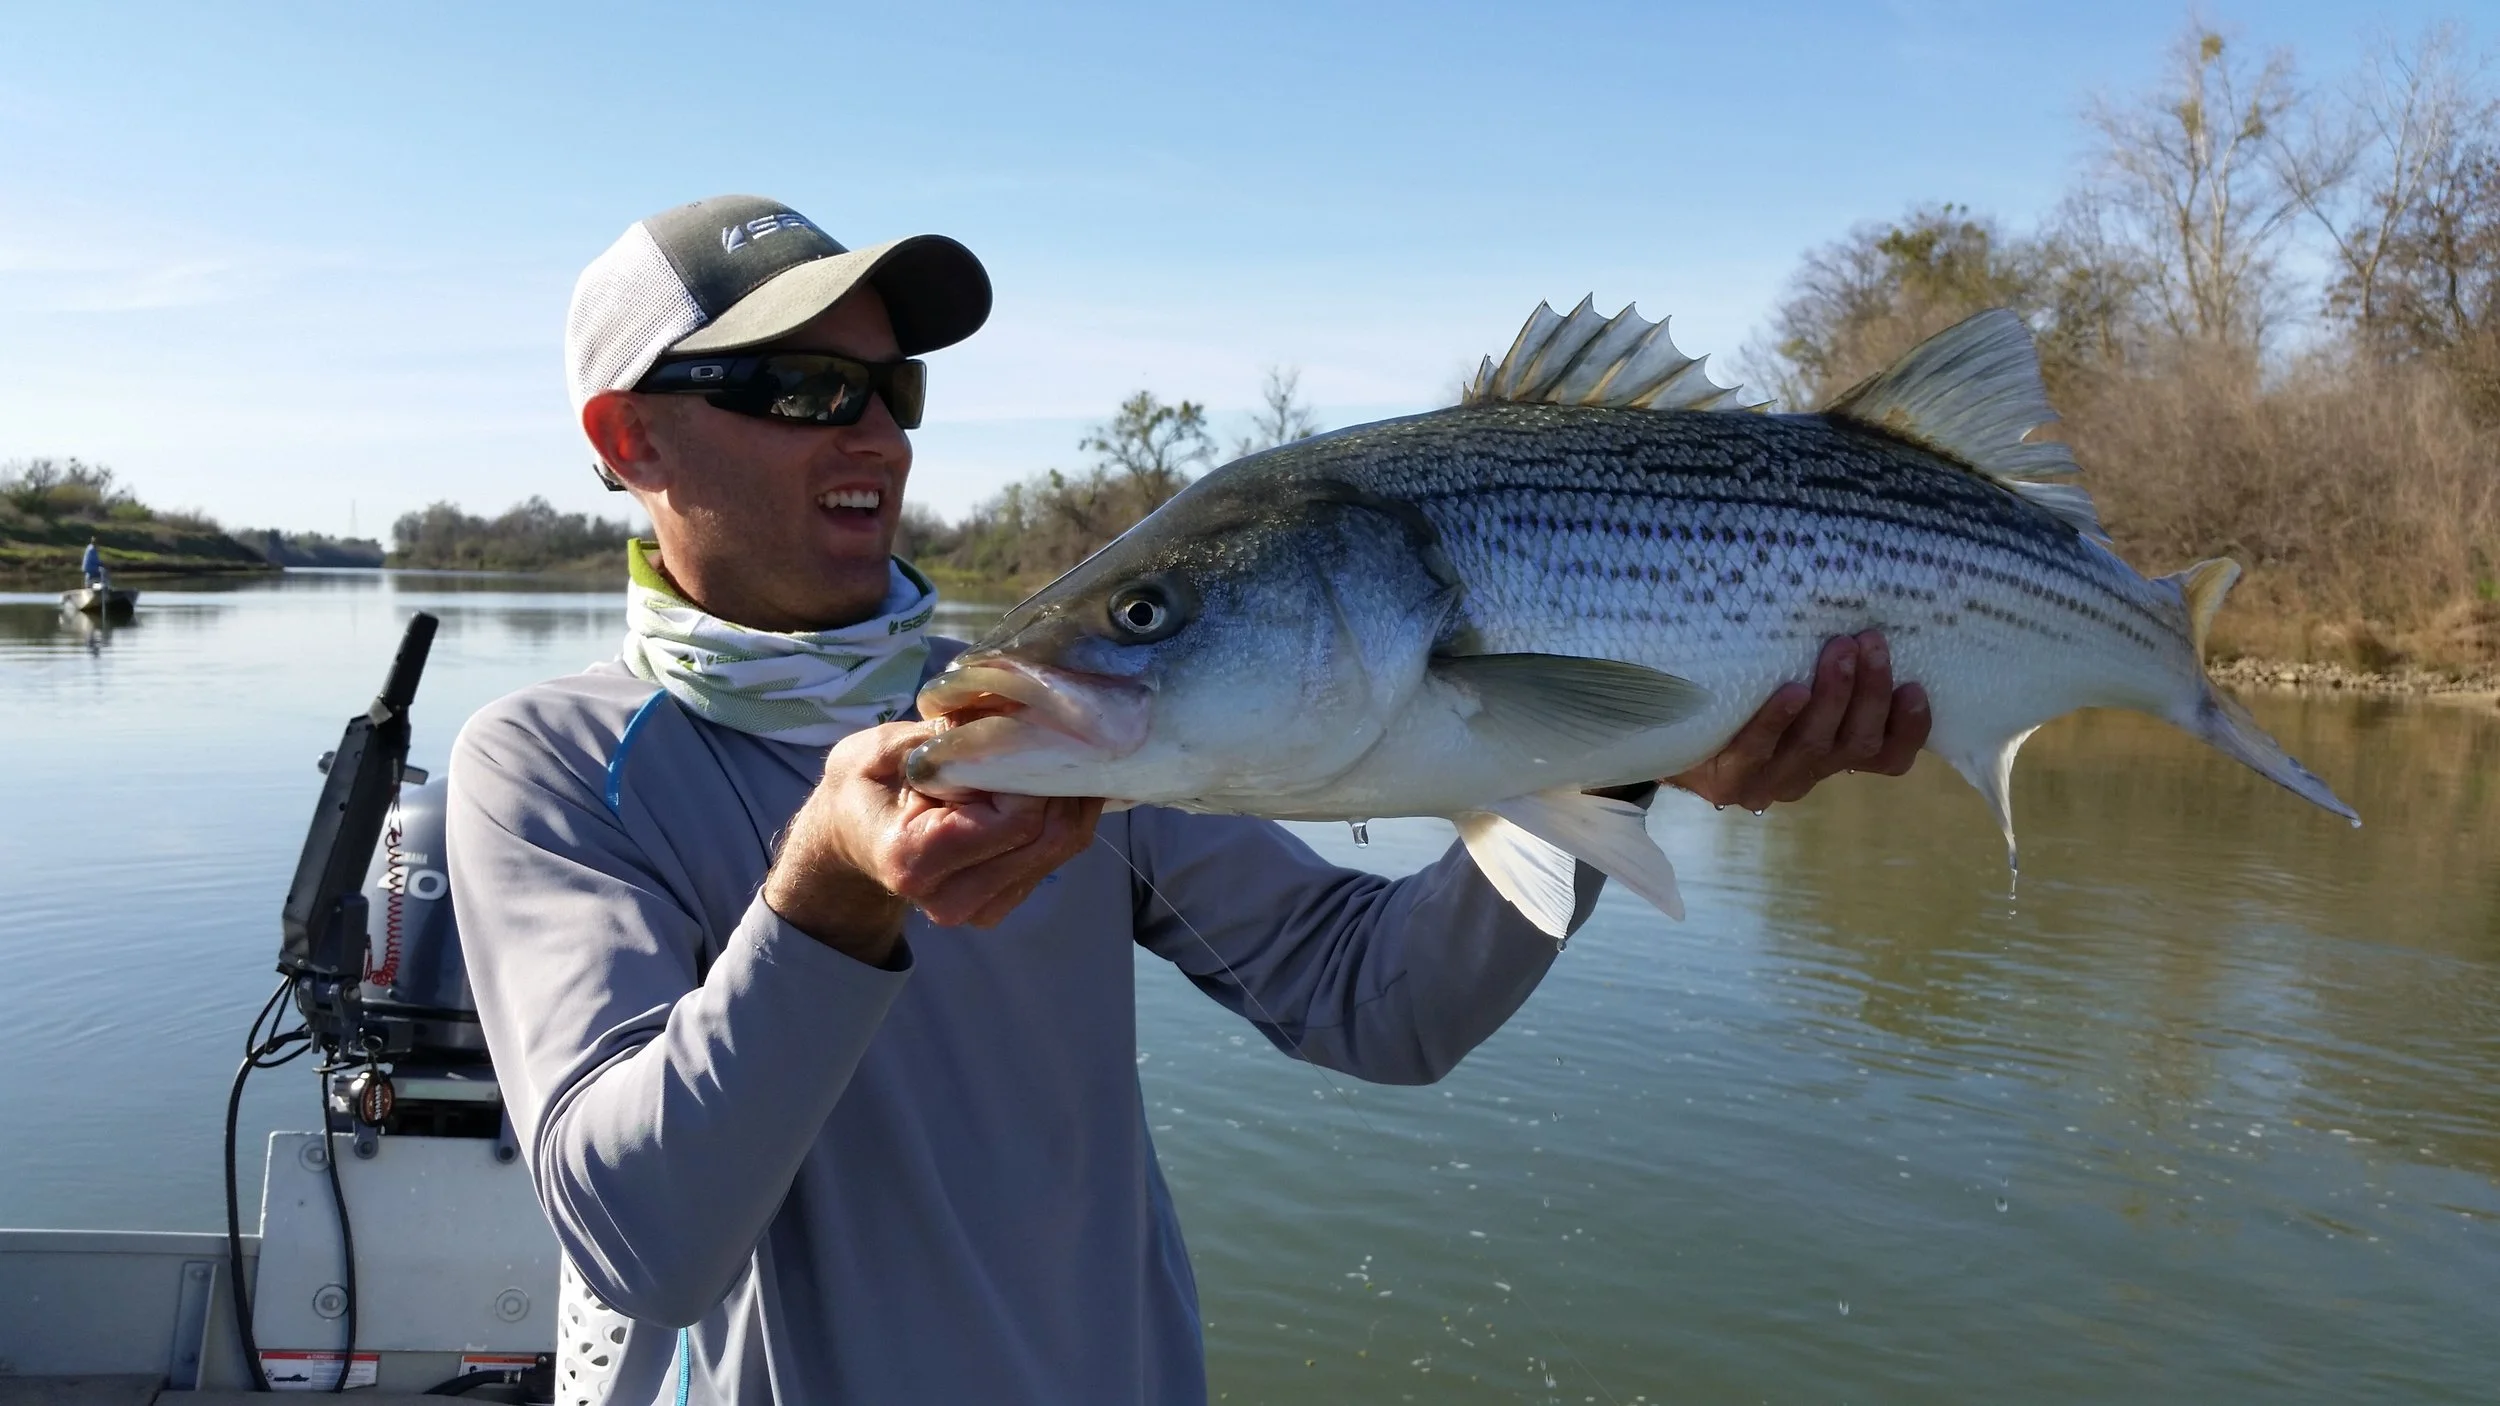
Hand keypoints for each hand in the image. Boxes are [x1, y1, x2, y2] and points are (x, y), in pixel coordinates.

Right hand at [764, 720, 1104, 963]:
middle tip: (1054, 730)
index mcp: (914, 860)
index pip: (1015, 819)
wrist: (851, 838)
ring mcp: (980, 909)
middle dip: (1059, 778)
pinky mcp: (1002, 902)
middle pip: (1049, 837)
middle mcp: (951, 899)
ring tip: (1050, 750)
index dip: (1032, 769)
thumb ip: (938, 739)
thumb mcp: (878, 749)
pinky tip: (1043, 781)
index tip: (1026, 728)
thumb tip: (1005, 715)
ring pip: (1063, 846)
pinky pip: (1058, 853)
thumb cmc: (863, 786)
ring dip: (1067, 794)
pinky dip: (1061, 812)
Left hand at [1667, 631, 1928, 810]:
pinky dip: (1777, 720)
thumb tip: (1858, 610)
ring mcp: (1766, 782)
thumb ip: (1824, 666)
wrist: (1662, 733)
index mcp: (1832, 757)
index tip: (1916, 685)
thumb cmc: (1737, 698)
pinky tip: (1791, 690)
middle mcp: (1806, 775)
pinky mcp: (1726, 782)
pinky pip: (1757, 750)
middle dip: (1870, 692)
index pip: (1889, 757)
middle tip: (1870, 642)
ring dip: (1834, 696)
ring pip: (1815, 746)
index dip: (1910, 729)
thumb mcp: (1786, 683)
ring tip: (1839, 650)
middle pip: (1856, 744)